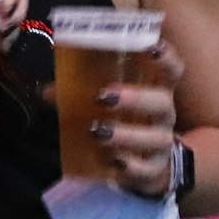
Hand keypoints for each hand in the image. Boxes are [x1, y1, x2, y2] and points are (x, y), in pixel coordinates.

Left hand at [85, 50, 187, 196]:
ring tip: (98, 132)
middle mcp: (164, 116)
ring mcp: (161, 145)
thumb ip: (79, 93)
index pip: (171, 71)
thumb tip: (46, 92)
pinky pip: (148, 170)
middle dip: (135, 98)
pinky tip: (115, 161)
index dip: (165, 58)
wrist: (148, 165)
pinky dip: (132, 167)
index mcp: (156, 90)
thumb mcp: (109, 104)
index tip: (151, 47)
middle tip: (104, 97)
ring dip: (127, 134)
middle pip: (162, 103)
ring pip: (155, 138)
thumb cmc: (127, 122)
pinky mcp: (154, 171)